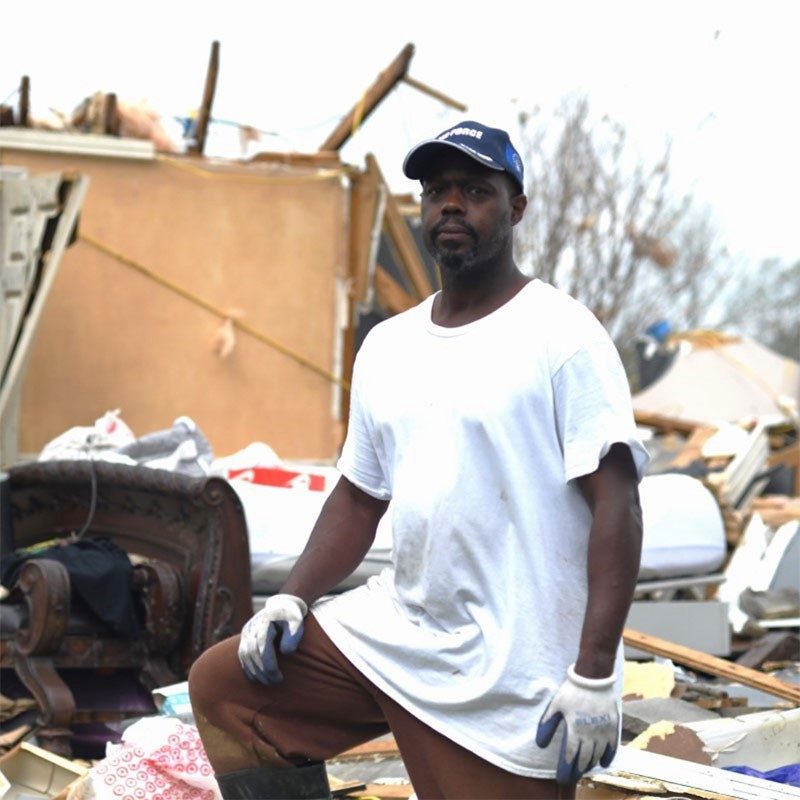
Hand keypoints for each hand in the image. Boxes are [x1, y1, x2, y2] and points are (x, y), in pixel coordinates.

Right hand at [238, 594, 307, 683]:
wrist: (282, 606)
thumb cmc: (291, 617)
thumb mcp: (297, 623)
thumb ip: (293, 636)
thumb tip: (286, 653)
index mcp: (265, 622)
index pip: (263, 647)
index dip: (269, 665)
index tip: (278, 677)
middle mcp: (252, 627)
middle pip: (252, 653)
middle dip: (262, 671)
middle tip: (273, 682)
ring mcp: (247, 631)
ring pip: (245, 655)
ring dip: (254, 671)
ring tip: (266, 682)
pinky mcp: (244, 636)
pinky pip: (242, 654)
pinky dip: (247, 667)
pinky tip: (255, 677)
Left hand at [535, 664, 617, 784]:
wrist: (593, 678)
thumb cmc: (571, 691)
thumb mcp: (555, 706)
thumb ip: (547, 725)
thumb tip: (540, 744)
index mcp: (575, 730)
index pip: (570, 756)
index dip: (566, 769)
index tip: (561, 778)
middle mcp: (590, 735)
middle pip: (584, 759)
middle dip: (577, 770)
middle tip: (572, 777)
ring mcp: (603, 731)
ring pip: (597, 755)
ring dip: (590, 764)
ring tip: (583, 768)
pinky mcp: (613, 726)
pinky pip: (612, 747)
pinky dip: (607, 757)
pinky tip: (602, 762)